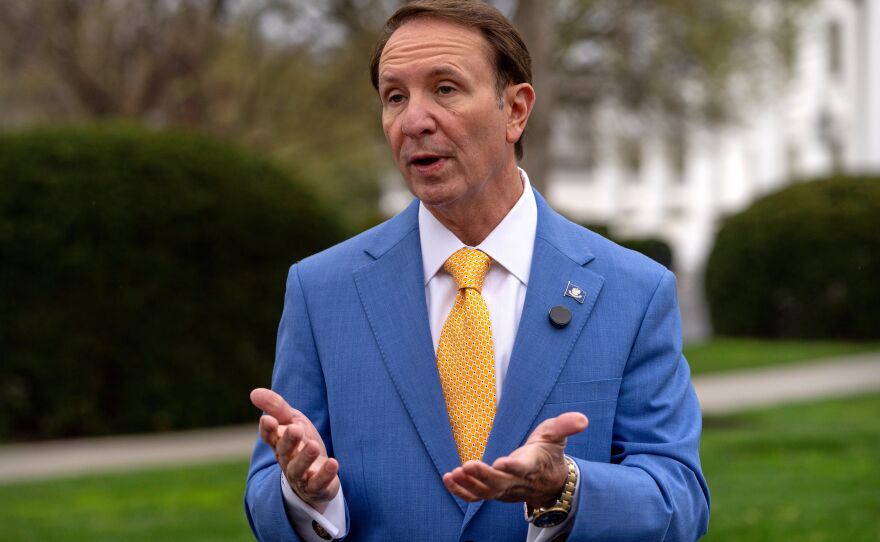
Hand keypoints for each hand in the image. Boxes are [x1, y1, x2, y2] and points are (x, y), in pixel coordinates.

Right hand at [250, 388, 339, 511]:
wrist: (316, 475)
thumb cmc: (301, 443)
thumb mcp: (292, 421)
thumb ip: (277, 407)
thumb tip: (254, 392)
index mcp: (279, 442)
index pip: (269, 436)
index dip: (267, 429)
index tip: (268, 420)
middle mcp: (287, 460)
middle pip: (284, 451)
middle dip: (289, 440)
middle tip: (295, 429)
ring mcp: (301, 476)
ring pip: (298, 469)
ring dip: (305, 458)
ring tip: (314, 446)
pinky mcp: (316, 487)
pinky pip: (318, 484)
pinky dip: (325, 475)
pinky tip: (333, 463)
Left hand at [442, 412, 587, 507]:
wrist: (549, 482)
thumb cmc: (549, 453)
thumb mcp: (557, 435)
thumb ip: (566, 425)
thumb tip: (582, 419)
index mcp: (532, 465)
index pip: (523, 468)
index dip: (513, 467)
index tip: (502, 463)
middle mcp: (517, 481)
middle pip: (500, 484)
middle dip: (483, 477)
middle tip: (467, 466)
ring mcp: (505, 490)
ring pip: (486, 493)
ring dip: (469, 485)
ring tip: (454, 475)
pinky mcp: (495, 493)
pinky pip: (477, 496)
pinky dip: (462, 492)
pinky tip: (449, 479)